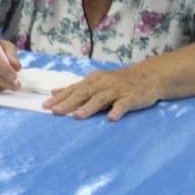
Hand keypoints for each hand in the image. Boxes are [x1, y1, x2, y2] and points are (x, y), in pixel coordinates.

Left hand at [44, 65, 161, 120]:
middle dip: (68, 102)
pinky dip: (117, 110)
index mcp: (93, 81)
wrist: (149, 76)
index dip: (59, 97)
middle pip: (83, 93)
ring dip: (88, 107)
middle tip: (55, 111)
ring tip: (77, 116)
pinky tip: (111, 118)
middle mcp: (103, 84)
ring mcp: (117, 90)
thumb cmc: (118, 82)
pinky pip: (124, 104)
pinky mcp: (132, 97)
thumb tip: (53, 93)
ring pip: (101, 98)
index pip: (73, 89)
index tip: (44, 106)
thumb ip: (76, 88)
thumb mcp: (95, 82)